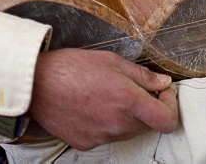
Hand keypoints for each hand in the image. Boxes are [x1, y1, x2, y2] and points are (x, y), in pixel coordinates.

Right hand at [28, 48, 177, 149]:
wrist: (34, 85)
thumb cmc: (71, 67)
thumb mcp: (112, 61)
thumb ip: (142, 75)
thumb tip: (162, 83)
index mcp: (127, 100)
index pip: (166, 120)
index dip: (171, 107)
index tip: (163, 94)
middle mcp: (116, 123)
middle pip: (148, 125)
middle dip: (148, 108)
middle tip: (135, 89)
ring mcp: (100, 136)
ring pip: (128, 132)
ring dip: (129, 117)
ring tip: (110, 96)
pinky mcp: (85, 143)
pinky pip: (107, 136)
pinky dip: (108, 124)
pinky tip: (94, 107)